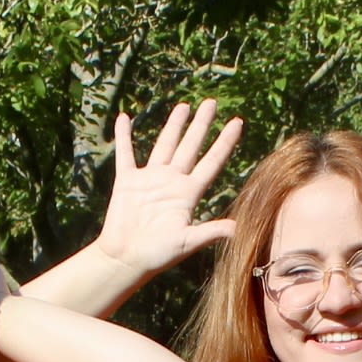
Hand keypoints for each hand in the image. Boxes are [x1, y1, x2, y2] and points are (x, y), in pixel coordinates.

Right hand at [90, 100, 247, 276]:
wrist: (126, 259)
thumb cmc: (158, 254)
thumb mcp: (187, 242)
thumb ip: (209, 232)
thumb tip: (237, 230)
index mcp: (188, 193)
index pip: (212, 161)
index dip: (225, 142)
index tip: (237, 122)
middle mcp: (172, 182)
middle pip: (190, 146)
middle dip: (201, 124)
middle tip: (212, 102)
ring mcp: (150, 180)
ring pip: (164, 145)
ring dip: (173, 125)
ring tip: (183, 106)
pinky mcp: (128, 182)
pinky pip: (126, 154)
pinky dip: (124, 137)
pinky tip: (124, 119)